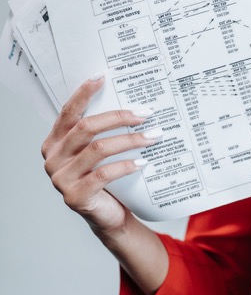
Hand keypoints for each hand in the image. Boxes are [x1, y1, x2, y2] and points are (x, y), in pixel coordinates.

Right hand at [41, 74, 162, 235]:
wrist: (109, 216)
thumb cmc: (106, 181)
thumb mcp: (100, 154)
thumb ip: (101, 133)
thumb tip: (130, 105)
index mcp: (55, 143)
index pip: (68, 113)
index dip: (83, 94)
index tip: (101, 77)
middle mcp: (53, 158)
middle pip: (86, 128)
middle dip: (118, 117)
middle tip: (144, 113)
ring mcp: (61, 178)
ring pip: (98, 149)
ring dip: (130, 140)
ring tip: (153, 136)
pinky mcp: (76, 196)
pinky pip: (103, 174)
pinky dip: (126, 166)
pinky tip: (143, 162)